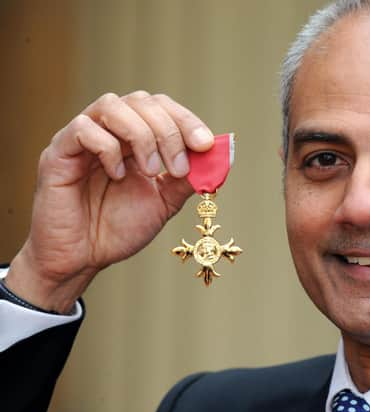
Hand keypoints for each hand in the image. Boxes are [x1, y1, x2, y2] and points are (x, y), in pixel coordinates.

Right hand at [6, 91, 213, 312]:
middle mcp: (108, 131)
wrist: (81, 258)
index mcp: (134, 138)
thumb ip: (187, 179)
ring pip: (112, 106)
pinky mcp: (58, 153)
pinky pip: (83, 129)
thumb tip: (219, 158)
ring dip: (142, 135)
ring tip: (151, 171)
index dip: (186, 120)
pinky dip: (108, 148)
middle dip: (169, 130)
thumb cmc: (117, 229)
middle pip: (141, 101)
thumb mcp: (164, 202)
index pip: (162, 108)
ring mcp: (81, 139)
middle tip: (179, 166)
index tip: (206, 144)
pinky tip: (118, 175)